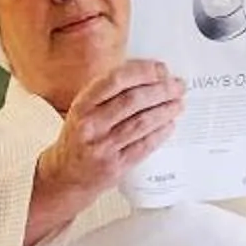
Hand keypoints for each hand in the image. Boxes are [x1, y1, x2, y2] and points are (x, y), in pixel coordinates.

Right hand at [38, 59, 186, 205]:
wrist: (66, 176)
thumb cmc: (79, 138)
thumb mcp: (83, 111)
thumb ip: (108, 93)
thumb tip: (147, 75)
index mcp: (82, 105)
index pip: (115, 80)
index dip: (142, 72)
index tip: (161, 69)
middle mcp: (91, 125)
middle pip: (133, 101)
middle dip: (161, 90)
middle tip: (178, 86)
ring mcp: (103, 147)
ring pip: (142, 123)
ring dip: (165, 110)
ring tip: (178, 104)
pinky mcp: (115, 166)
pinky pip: (144, 146)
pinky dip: (160, 133)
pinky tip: (169, 124)